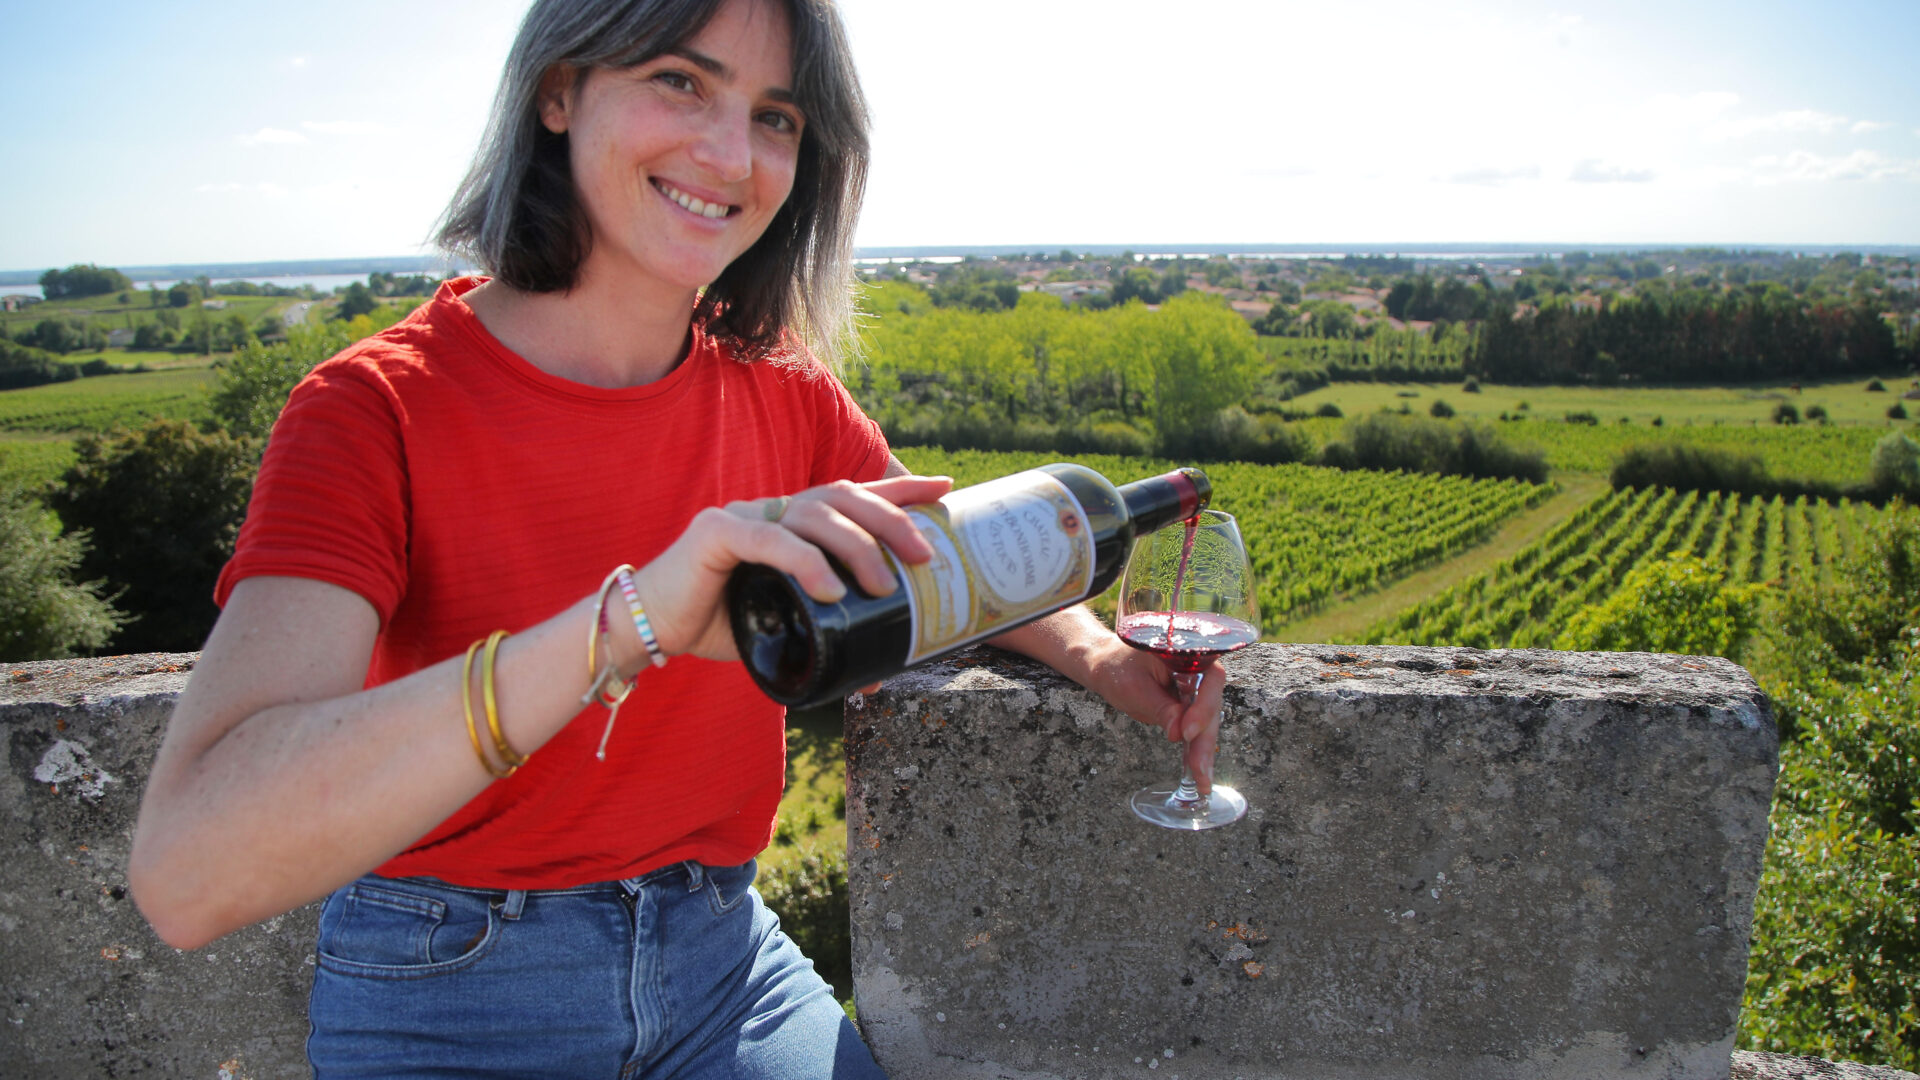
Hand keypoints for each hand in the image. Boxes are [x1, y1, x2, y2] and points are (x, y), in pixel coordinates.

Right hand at [627, 474, 952, 664]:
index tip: (944, 491)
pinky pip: (770, 540)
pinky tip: (831, 591)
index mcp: (792, 524)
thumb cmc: (716, 627)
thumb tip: (874, 680)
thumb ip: (824, 642)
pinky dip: (806, 563)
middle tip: (925, 553)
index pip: (853, 496)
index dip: (899, 489)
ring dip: (856, 547)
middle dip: (891, 518)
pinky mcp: (715, 533)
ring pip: (813, 514)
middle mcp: (773, 511)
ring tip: (882, 584)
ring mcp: (744, 516)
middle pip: (843, 496)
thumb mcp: (783, 631)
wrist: (646, 632)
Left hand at [1079, 634, 1226, 794]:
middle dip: (1205, 738)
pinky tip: (1197, 773)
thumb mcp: (1134, 688)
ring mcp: (1196, 689)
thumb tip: (1180, 733)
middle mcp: (1199, 669)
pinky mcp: (1190, 705)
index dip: (1203, 708)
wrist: (1106, 666)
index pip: (1209, 680)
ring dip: (1203, 750)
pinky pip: (1196, 727)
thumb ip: (1160, 708)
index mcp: (1188, 653)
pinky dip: (1194, 749)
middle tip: (1200, 768)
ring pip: (1207, 721)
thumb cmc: (1117, 668)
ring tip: (1202, 779)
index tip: (1186, 732)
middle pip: (1211, 705)